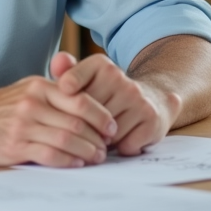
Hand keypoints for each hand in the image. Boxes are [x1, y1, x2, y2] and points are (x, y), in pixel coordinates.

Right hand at [0, 74, 116, 167]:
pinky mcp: (14, 145)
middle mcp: (33, 103)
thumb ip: (55, 92)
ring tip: (96, 157)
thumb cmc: (0, 107)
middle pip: (76, 121)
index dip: (100, 115)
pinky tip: (76, 163)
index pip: (80, 99)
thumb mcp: (27, 89)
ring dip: (86, 151)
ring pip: (66, 138)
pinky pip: (49, 154)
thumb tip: (89, 104)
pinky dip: (67, 160)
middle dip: (97, 136)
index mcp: (40, 86)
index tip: (111, 126)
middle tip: (107, 146)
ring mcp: (23, 125)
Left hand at [51, 52, 182, 155]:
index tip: (61, 112)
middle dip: (82, 128)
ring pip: (105, 133)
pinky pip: (124, 144)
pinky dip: (121, 148)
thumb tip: (56, 62)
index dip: (61, 103)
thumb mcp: (89, 80)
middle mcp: (121, 78)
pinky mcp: (151, 119)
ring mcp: (138, 99)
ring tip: (102, 138)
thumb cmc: (111, 94)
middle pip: (85, 115)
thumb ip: (68, 72)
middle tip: (82, 134)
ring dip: (101, 142)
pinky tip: (122, 141)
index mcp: (101, 65)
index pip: (69, 83)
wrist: (154, 99)